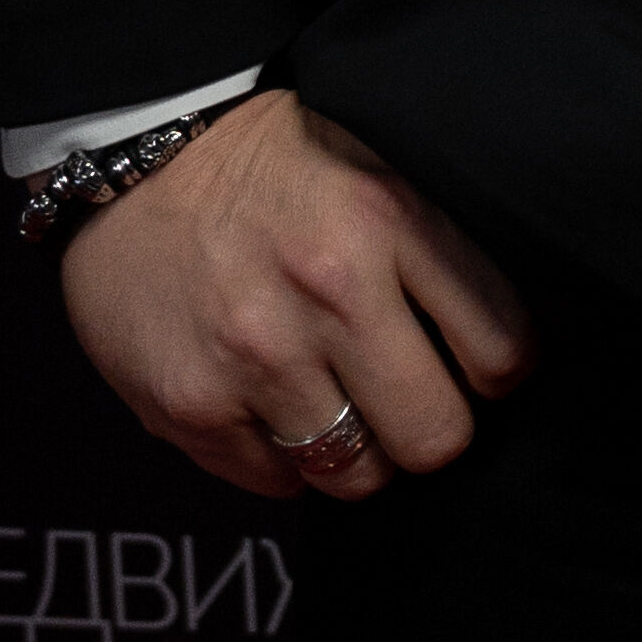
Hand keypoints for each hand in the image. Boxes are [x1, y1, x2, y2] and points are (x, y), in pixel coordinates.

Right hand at [52, 89, 535, 503]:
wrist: (139, 157)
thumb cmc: (276, 171)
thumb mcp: (375, 174)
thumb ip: (433, 258)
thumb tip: (497, 359)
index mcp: (387, 221)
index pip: (502, 351)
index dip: (498, 373)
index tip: (478, 369)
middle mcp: (327, 291)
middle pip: (436, 437)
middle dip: (432, 429)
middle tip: (409, 402)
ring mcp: (255, 357)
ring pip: (357, 474)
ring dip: (356, 450)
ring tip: (335, 399)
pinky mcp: (191, 408)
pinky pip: (276, 483)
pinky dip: (282, 458)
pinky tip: (270, 402)